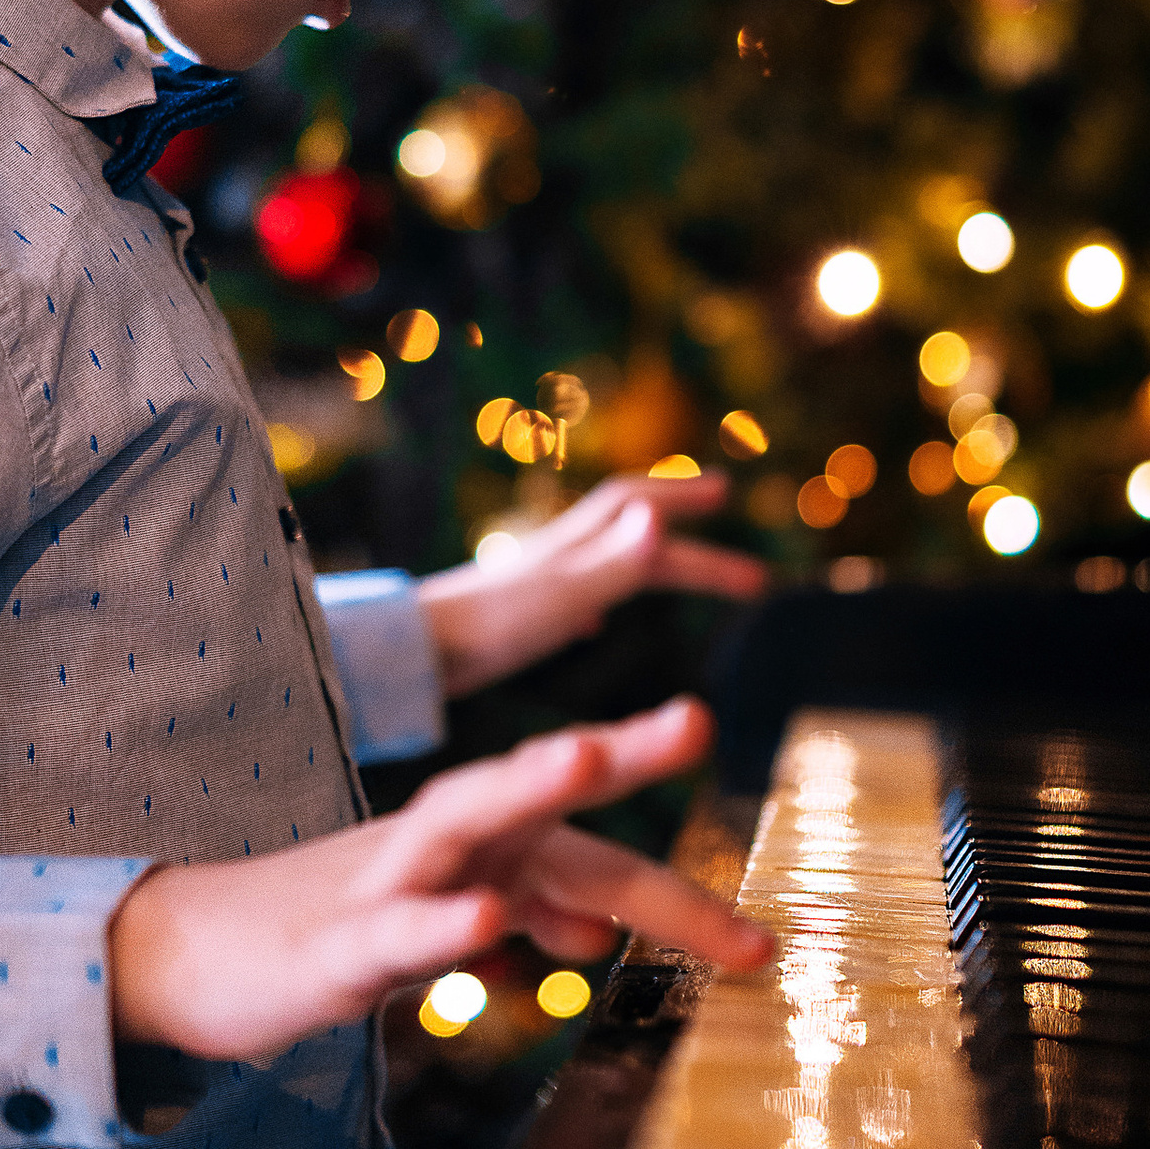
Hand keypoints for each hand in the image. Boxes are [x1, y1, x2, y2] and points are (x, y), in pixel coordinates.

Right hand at [107, 696, 768, 1064]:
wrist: (187, 956)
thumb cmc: (329, 931)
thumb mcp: (445, 925)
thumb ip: (524, 913)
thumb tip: (598, 927)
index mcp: (478, 848)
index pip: (593, 861)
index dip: (679, 902)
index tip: (764, 943)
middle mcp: (440, 846)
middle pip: (536, 793)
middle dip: (616, 755)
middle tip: (697, 717)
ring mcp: (382, 884)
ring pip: (459, 820)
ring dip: (523, 784)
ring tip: (583, 751)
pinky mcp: (332, 943)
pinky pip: (392, 926)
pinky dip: (441, 917)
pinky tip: (485, 913)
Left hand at [416, 471, 767, 698]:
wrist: (412, 654)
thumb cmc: (489, 627)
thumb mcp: (565, 595)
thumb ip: (614, 561)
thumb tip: (661, 515)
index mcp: (574, 549)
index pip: (639, 508)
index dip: (684, 496)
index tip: (728, 494)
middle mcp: (555, 557)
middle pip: (630, 533)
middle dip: (686, 537)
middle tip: (737, 554)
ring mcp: (532, 586)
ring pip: (599, 561)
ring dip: (643, 559)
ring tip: (671, 568)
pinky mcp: (511, 619)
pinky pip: (566, 600)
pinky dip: (595, 601)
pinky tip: (591, 624)